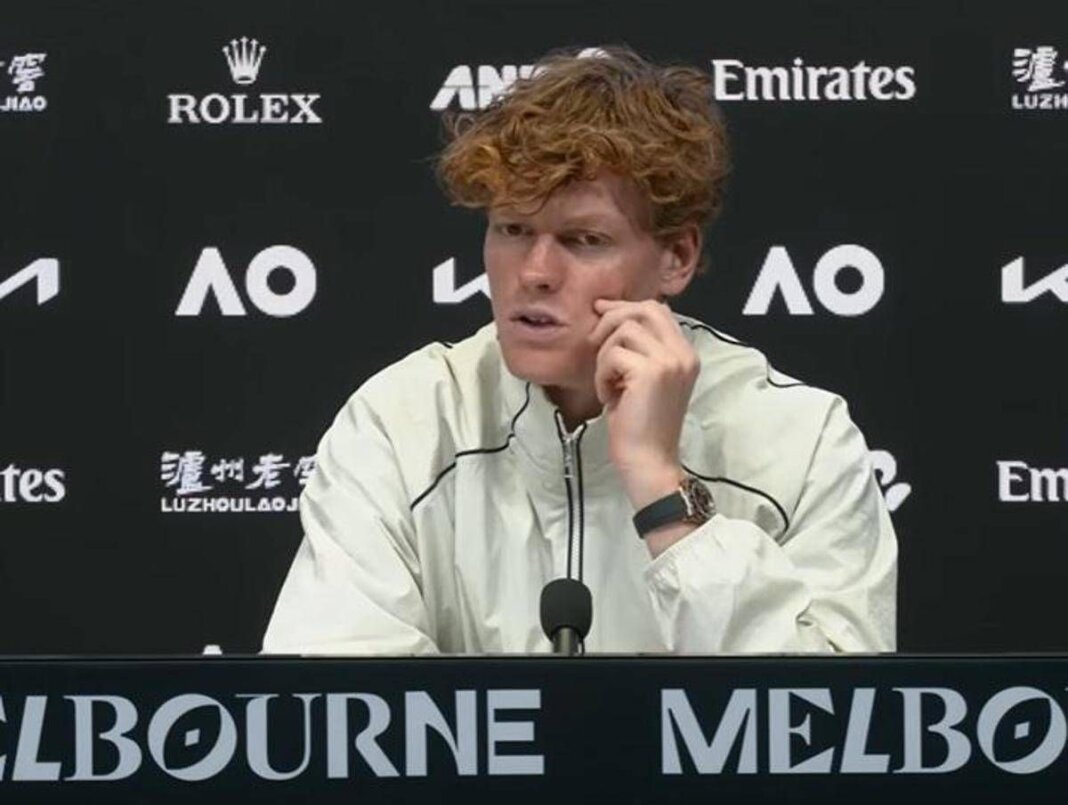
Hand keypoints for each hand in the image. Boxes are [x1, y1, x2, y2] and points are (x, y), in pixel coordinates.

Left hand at [588, 299, 699, 510]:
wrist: (648, 461)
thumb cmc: (640, 425)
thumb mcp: (643, 379)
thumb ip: (639, 349)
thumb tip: (609, 313)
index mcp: (686, 354)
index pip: (657, 310)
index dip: (626, 307)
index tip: (600, 311)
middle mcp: (683, 353)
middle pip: (644, 309)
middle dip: (613, 318)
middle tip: (594, 342)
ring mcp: (670, 361)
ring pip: (623, 331)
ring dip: (604, 357)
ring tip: (609, 385)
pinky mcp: (651, 372)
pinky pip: (612, 355)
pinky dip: (602, 376)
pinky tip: (609, 398)